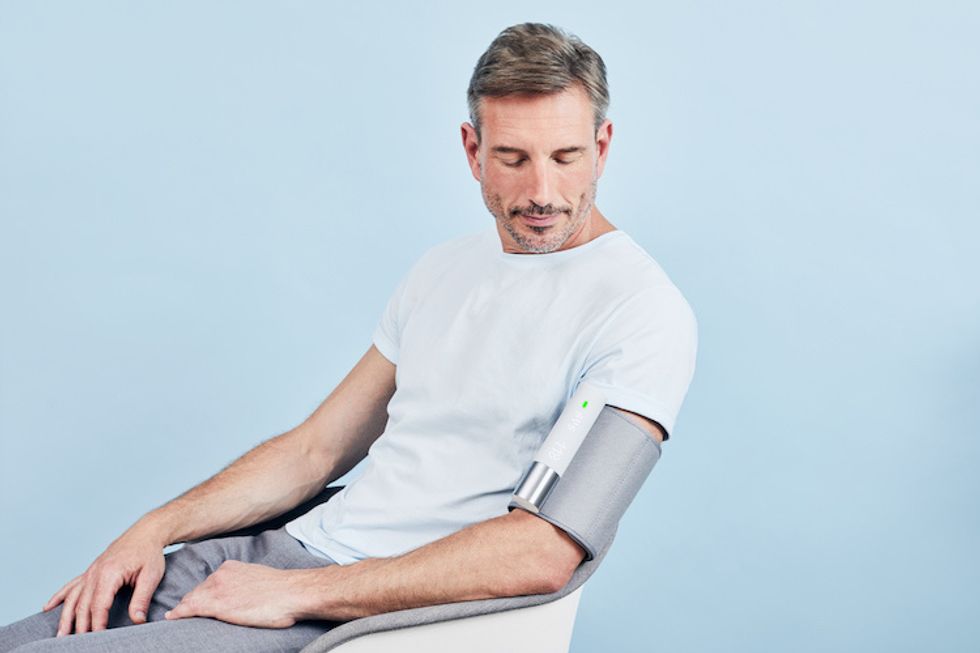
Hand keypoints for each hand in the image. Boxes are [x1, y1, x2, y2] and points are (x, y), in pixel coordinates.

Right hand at [42, 524, 165, 636]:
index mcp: (109, 574)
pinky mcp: (91, 570)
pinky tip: (47, 607)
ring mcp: (91, 571)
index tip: (98, 638)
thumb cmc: (149, 553)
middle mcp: (95, 573)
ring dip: (65, 617)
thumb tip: (137, 620)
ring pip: (73, 598)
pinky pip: (71, 585)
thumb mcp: (151, 576)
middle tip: (78, 644)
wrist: (146, 532)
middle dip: (80, 626)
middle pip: (83, 605)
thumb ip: (141, 599)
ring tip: (60, 635)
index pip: (99, 605)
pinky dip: (59, 597)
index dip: (97, 624)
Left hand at [164, 560, 302, 627]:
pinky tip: (171, 618)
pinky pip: (190, 609)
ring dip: (183, 609)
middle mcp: (220, 575)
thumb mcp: (259, 579)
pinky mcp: (218, 606)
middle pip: (196, 591)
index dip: (199, 594)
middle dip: (189, 602)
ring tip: (174, 617)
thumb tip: (243, 595)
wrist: (293, 592)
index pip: (208, 582)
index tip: (194, 602)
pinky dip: (178, 613)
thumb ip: (244, 583)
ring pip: (191, 600)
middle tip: (179, 613)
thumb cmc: (282, 590)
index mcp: (231, 568)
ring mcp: (218, 589)